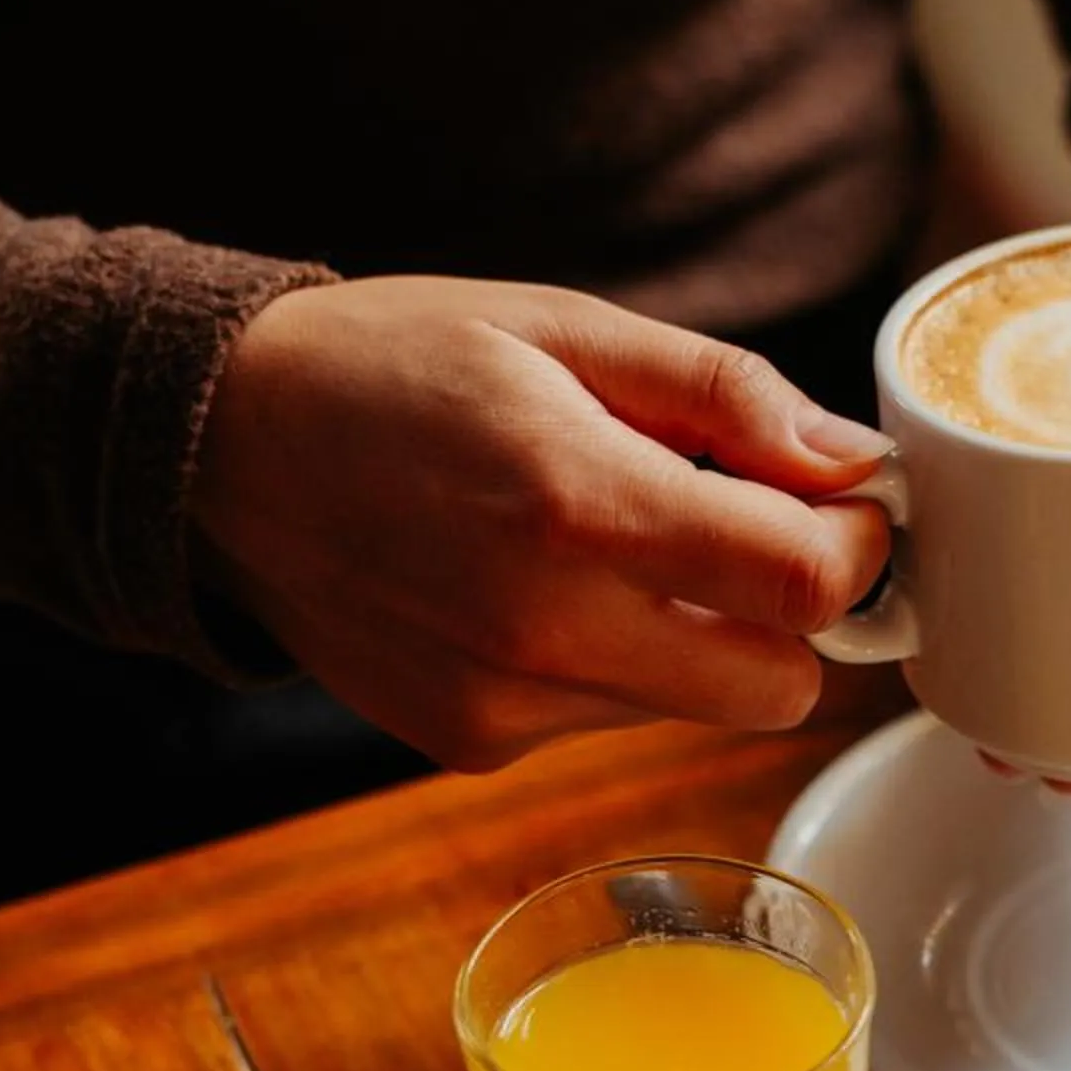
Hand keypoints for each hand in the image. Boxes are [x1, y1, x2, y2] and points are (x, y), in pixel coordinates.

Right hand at [190, 277, 890, 768]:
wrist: (214, 445)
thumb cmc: (395, 363)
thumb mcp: (566, 327)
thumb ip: (727, 399)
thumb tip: (851, 464)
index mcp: (579, 504)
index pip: (806, 586)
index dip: (856, 547)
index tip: (838, 506)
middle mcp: (544, 627)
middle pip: (780, 688)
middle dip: (792, 618)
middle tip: (748, 535)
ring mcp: (504, 703)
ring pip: (698, 710)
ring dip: (695, 639)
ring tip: (604, 545)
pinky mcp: (472, 743)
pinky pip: (610, 721)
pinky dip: (610, 664)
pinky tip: (533, 591)